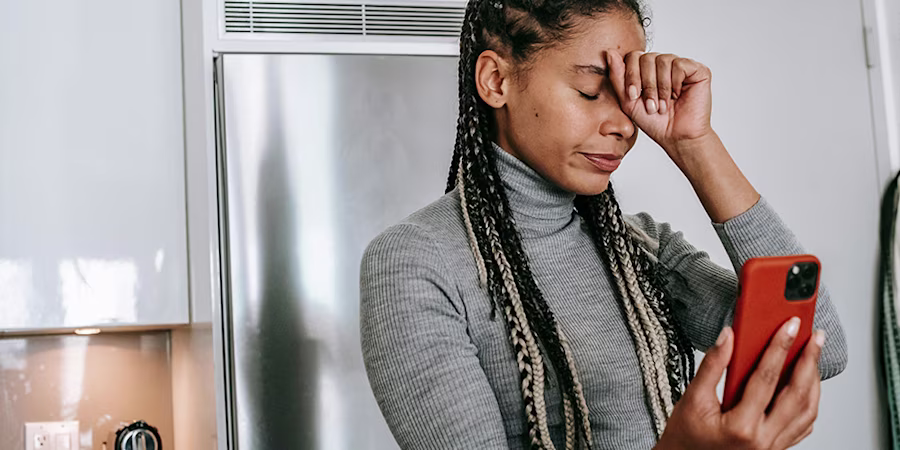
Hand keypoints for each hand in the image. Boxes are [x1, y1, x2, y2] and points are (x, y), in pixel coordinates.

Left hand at [604, 50, 712, 154]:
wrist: (676, 137)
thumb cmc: (653, 122)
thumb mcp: (628, 100)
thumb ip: (618, 77)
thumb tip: (609, 52)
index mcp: (647, 70)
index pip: (633, 56)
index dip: (631, 75)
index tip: (633, 97)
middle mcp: (664, 64)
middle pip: (646, 57)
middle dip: (646, 84)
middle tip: (651, 105)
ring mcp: (680, 65)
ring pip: (663, 60)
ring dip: (660, 87)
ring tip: (663, 105)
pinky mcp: (697, 70)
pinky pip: (679, 64)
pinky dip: (675, 83)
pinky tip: (678, 95)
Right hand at [655, 319, 825, 449]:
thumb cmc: (686, 438)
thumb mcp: (692, 399)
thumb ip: (712, 366)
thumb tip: (727, 337)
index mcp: (741, 426)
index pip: (767, 378)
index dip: (780, 347)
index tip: (790, 326)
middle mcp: (763, 439)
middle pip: (797, 394)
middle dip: (809, 361)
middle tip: (815, 338)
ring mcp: (772, 446)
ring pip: (807, 411)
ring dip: (814, 382)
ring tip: (813, 358)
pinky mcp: (775, 449)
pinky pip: (802, 425)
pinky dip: (809, 403)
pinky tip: (806, 387)